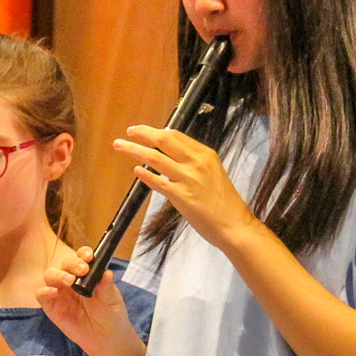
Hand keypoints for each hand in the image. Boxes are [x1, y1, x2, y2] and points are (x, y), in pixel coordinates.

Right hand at [40, 245, 141, 355]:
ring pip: (50, 275)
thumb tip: (107, 273)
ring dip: (58, 275)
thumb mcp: (111, 299)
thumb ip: (107, 286)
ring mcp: (59, 292)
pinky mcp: (51, 306)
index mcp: (86, 273)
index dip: (83, 253)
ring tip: (69, 280)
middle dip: (72, 264)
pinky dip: (44, 291)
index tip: (89, 256)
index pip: (81, 257)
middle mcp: (71, 278)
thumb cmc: (110, 313)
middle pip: (64, 264)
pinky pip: (41, 295)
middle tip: (82, 270)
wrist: (105, 337)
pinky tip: (53, 292)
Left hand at [115, 125, 256, 246]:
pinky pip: (158, 182)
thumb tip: (171, 150)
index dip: (156, 131)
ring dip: (134, 150)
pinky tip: (136, 171)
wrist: (235, 225)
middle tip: (128, 132)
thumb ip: (194, 162)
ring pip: (156, 158)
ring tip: (120, 145)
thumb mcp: (213, 173)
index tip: (142, 131)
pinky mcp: (182, 197)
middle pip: (164, 140)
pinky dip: (145, 175)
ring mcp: (188, 179)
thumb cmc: (224, 202)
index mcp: (205, 154)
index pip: (176, 136)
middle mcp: (197, 162)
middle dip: (143, 133)